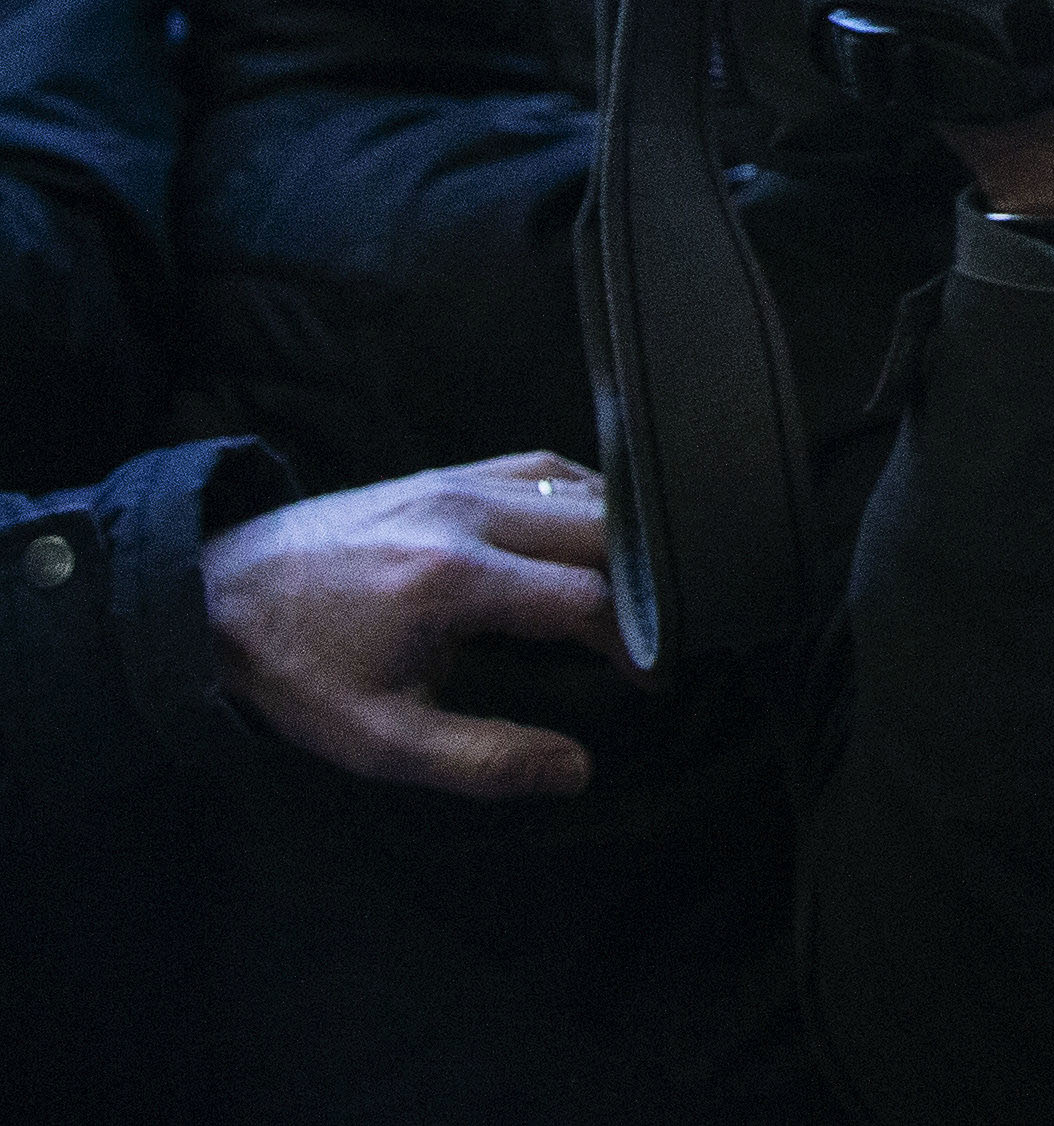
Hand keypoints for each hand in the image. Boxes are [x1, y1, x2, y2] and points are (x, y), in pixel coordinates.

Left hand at [204, 451, 618, 799]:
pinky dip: (585, 496)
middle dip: (646, 582)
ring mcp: (458, 480)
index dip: (636, 642)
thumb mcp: (381, 740)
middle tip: (659, 631)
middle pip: (603, 530)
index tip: (651, 680)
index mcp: (455, 581)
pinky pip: (543, 468)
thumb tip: (578, 771)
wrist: (210, 597)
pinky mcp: (446, 469)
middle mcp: (469, 514)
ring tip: (640, 586)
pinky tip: (594, 533)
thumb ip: (483, 760)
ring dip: (623, 535)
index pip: (588, 601)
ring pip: (581, 488)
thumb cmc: (299, 676)